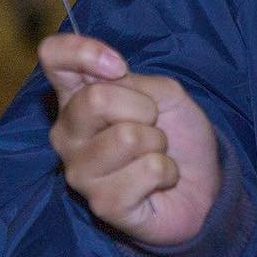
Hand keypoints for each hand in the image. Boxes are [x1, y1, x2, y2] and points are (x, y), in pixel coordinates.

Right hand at [39, 33, 221, 245]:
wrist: (203, 181)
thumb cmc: (176, 132)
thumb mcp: (163, 92)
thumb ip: (133, 80)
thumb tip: (111, 76)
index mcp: (77, 97)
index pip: (53, 56)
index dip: (83, 52)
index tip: (119, 67)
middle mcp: (67, 134)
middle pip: (94, 99)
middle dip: (143, 108)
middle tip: (153, 124)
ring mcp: (80, 172)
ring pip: (127, 137)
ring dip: (158, 142)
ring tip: (155, 154)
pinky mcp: (103, 204)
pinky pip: (148, 170)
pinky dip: (167, 171)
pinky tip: (158, 181)